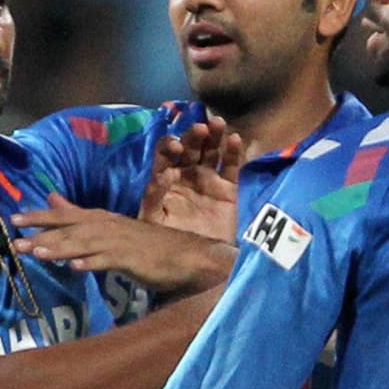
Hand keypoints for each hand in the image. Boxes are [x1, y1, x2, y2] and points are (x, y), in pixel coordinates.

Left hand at [12, 194, 233, 292]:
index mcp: (101, 218)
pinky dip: (91, 263)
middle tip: (15, 241)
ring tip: (36, 253)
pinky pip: (108, 261)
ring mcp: (119, 242)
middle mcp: (107, 226)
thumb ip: (78, 215)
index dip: (40, 216)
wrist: (183, 256)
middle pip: (70, 229)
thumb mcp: (108, 227)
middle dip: (42, 234)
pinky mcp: (131, 259)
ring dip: (60, 248)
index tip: (14, 219)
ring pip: (84, 244)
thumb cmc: (145, 245)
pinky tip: (74, 268)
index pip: (65, 215)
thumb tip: (51, 198)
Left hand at [140, 118, 241, 242]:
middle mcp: (186, 174)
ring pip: (211, 151)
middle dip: (194, 136)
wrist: (197, 264)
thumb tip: (163, 174)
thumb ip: (153, 196)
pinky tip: (235, 139)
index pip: (165, 154)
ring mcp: (208, 179)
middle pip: (190, 147)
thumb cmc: (169, 241)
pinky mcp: (228, 188)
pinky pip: (232, 166)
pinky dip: (234, 152)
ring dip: (214, 136)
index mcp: (165, 178)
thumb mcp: (153, 221)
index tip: (175, 147)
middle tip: (199, 130)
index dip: (170, 146)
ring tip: (217, 123)